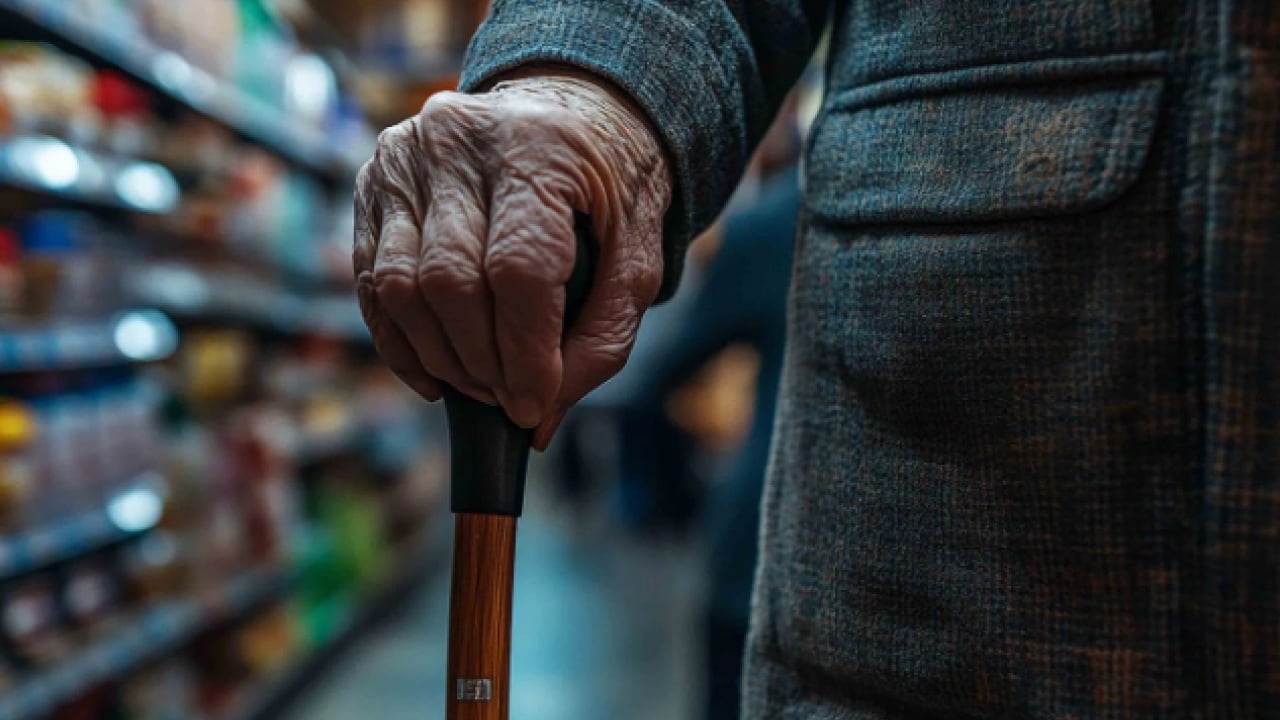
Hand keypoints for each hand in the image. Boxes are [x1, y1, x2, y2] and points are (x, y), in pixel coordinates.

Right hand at [354, 71, 671, 447]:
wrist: (571, 113)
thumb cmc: (610, 190)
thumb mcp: (638, 254)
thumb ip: (603, 338)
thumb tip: (538, 420)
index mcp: (540, 147)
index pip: (517, 270)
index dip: (524, 353)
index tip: (534, 405)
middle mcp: (459, 140)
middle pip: (450, 282)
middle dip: (481, 364)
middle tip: (511, 401)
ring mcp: (406, 157)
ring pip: (400, 286)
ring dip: (439, 358)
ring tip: (481, 386)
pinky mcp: (375, 181)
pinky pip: (372, 281)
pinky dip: (400, 342)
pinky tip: (436, 375)